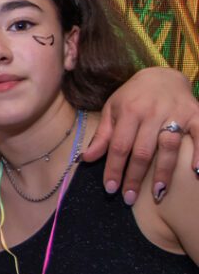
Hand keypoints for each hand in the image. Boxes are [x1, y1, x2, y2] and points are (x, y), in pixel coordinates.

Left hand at [82, 67, 198, 202]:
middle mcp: (152, 112)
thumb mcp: (112, 110)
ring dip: (164, 171)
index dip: (114, 168)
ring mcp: (176, 113)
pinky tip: (197, 171)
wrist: (163, 76)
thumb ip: (102, 135)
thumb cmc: (133, 97)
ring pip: (169, 146)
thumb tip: (86, 158)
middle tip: (129, 198)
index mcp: (129, 111)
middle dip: (135, 176)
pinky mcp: (197, 114)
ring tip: (158, 193)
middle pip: (142, 150)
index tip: (110, 188)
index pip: (119, 146)